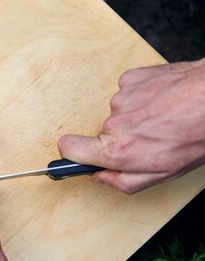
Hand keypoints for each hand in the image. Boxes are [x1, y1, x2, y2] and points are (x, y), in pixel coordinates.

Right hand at [58, 58, 204, 193]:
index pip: (69, 149)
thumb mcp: (163, 174)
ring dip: (135, 116)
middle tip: (150, 137)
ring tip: (163, 117)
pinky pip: (128, 93)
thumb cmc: (197, 136)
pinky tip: (163, 101)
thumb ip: (123, 181)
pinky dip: (142, 97)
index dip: (72, 152)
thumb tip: (100, 176)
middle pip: (102, 133)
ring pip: (118, 113)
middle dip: (120, 137)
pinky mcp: (131, 79)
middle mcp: (114, 123)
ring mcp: (121, 98)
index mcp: (117, 151)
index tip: (78, 153)